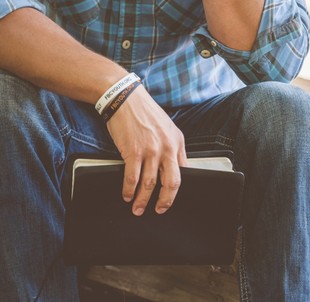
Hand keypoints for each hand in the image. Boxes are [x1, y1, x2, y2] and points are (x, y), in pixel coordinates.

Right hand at [106, 86, 187, 215]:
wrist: (125, 98)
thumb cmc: (145, 113)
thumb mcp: (167, 128)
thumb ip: (172, 147)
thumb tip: (173, 167)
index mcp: (178, 142)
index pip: (183, 172)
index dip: (177, 188)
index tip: (171, 198)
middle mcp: (167, 148)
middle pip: (171, 182)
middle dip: (165, 201)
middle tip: (159, 210)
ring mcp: (150, 151)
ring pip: (150, 184)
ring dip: (142, 200)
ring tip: (137, 208)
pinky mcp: (133, 152)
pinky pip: (132, 178)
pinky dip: (128, 190)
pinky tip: (126, 195)